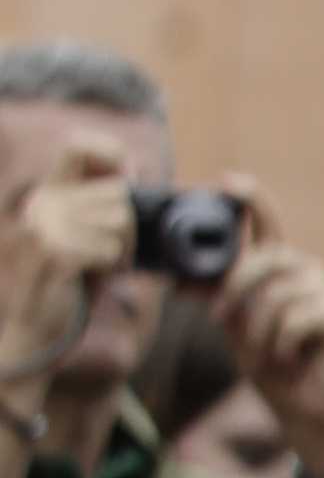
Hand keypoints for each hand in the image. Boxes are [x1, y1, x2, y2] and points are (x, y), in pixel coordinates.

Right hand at [0, 145, 129, 397]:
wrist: (36, 332)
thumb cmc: (70, 286)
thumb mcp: (89, 239)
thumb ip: (106, 205)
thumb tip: (133, 167)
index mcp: (48, 193)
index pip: (79, 145)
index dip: (109, 153)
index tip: (124, 177)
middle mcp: (42, 203)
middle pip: (118, 195)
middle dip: (129, 229)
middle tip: (112, 256)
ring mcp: (44, 225)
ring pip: (120, 223)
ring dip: (122, 252)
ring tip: (99, 268)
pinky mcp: (53, 251)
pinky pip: (110, 250)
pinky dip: (111, 269)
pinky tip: (91, 280)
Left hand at [208, 196, 323, 476]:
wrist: (303, 408)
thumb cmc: (272, 365)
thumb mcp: (233, 324)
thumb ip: (215, 295)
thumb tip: (178, 278)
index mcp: (282, 268)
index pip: (267, 223)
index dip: (250, 199)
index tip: (226, 182)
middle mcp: (308, 271)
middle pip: (267, 257)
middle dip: (237, 287)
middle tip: (221, 316)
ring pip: (276, 294)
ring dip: (258, 329)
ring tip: (267, 350)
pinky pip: (294, 318)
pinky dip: (282, 343)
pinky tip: (292, 356)